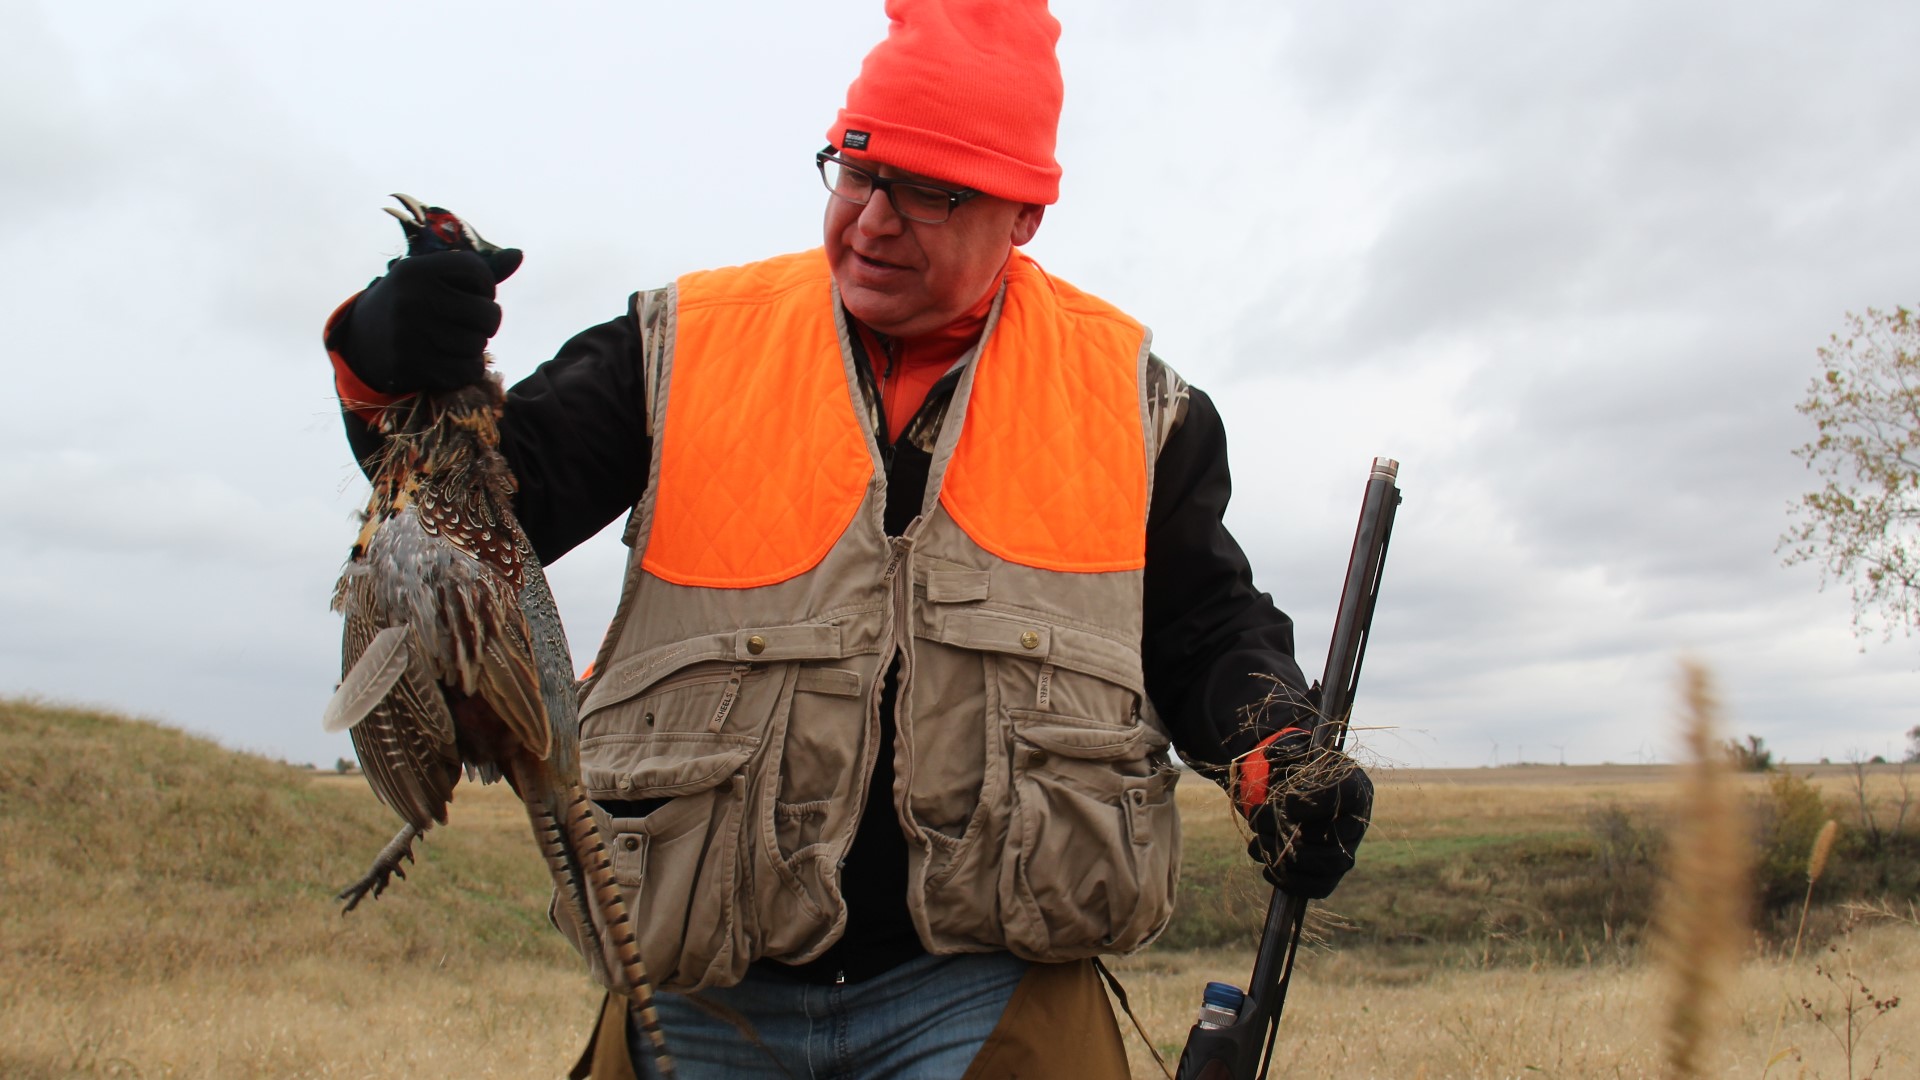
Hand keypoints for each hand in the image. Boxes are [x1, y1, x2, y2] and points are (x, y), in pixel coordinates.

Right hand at [340, 247, 522, 394]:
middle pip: (486, 314)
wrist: (364, 339)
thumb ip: (479, 269)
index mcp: (416, 270)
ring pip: (477, 345)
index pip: (478, 270)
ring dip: (476, 345)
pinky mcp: (410, 367)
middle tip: (473, 321)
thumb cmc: (414, 301)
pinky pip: (466, 371)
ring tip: (458, 339)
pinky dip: (468, 368)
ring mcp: (408, 335)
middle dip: (488, 320)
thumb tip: (518, 255)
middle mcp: (411, 299)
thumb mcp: (436, 278)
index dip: (486, 285)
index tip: (474, 292)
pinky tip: (453, 359)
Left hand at [1233, 729, 1371, 899]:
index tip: (1285, 799)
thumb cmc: (1297, 771)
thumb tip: (1271, 756)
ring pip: (1329, 864)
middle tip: (1256, 821)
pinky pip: (1322, 886)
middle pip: (1333, 835)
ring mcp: (1348, 848)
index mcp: (1353, 785)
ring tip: (1256, 845)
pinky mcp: (1333, 871)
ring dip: (1287, 858)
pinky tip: (1268, 868)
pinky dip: (1293, 883)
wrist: (1295, 793)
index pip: (1342, 795)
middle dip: (1287, 831)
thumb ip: (1283, 752)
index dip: (1311, 801)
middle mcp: (1357, 819)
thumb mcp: (1292, 754)